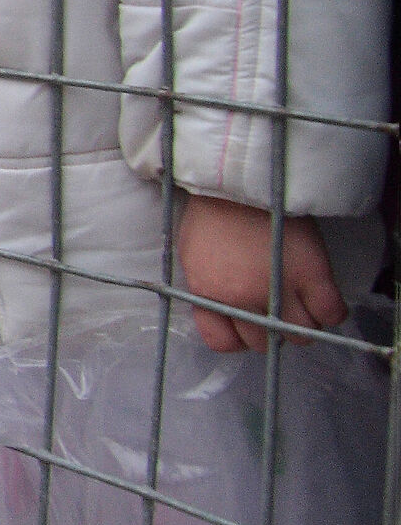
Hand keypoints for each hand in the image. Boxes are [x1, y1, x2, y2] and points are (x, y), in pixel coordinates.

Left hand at [177, 195, 345, 351]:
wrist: (238, 181)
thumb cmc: (212, 214)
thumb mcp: (194, 257)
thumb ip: (208, 289)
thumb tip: (223, 310)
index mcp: (208, 294)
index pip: (224, 343)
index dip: (240, 336)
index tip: (249, 324)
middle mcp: (242, 299)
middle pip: (264, 343)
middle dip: (271, 330)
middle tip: (278, 309)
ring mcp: (278, 289)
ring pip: (299, 334)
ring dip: (303, 323)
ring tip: (302, 303)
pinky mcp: (311, 275)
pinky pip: (330, 313)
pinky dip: (330, 312)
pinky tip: (322, 299)